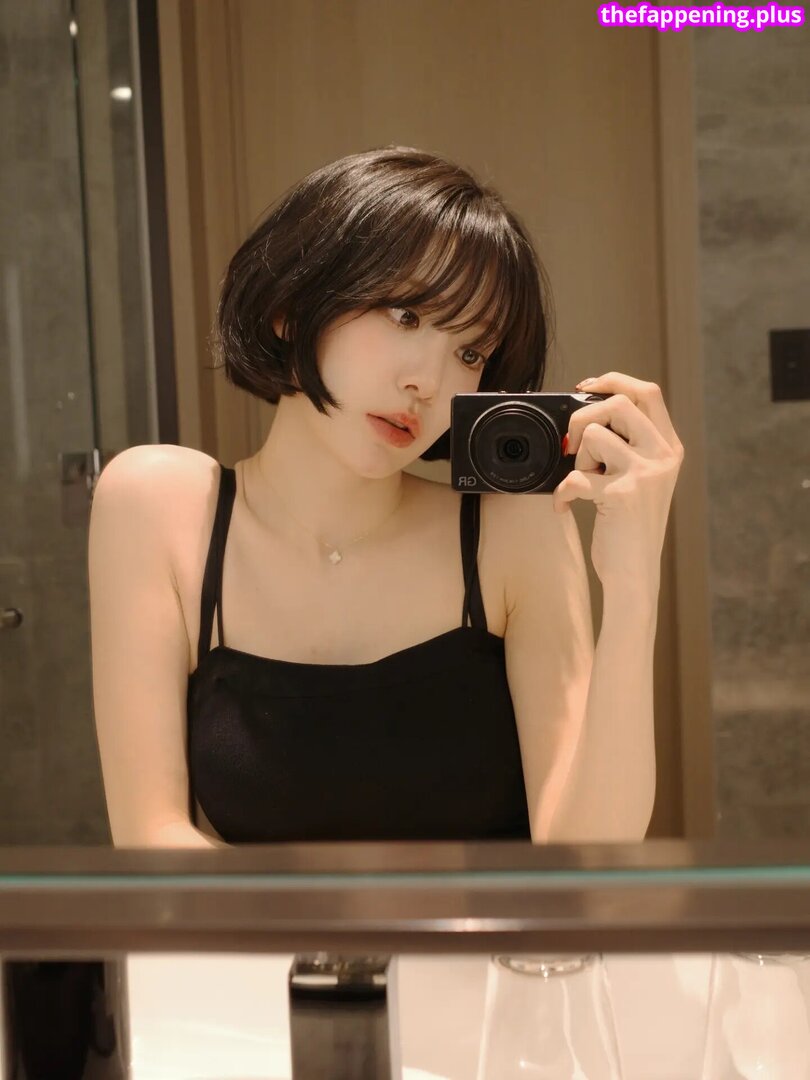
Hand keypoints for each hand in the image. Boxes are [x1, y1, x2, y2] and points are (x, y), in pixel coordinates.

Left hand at [552, 372, 684, 590]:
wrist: (635, 574)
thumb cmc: (630, 528)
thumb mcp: (641, 480)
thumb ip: (627, 447)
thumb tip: (585, 415)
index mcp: (669, 448)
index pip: (648, 392)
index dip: (614, 380)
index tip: (586, 388)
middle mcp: (662, 457)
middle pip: (618, 402)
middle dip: (584, 418)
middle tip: (574, 446)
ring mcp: (644, 474)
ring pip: (593, 435)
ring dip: (577, 459)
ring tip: (585, 482)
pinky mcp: (621, 495)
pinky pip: (575, 478)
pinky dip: (561, 493)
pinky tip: (565, 506)